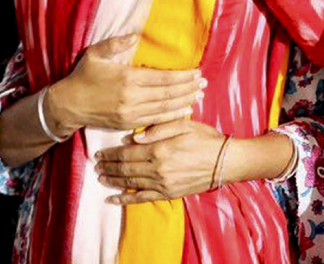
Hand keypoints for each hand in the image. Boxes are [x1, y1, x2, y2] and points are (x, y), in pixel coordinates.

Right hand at [48, 34, 205, 135]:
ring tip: (200, 95)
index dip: (183, 76)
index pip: (164, 78)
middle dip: (189, 88)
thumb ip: (116, 43)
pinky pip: (154, 119)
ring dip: (184, 102)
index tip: (197, 72)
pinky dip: (171, 116)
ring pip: (164, 108)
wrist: (67, 105)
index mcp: (128, 78)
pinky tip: (184, 111)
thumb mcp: (95, 54)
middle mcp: (132, 96)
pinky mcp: (127, 123)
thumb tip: (136, 35)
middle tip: (205, 83)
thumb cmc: (82, 77)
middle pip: (168, 93)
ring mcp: (130, 112)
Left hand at [95, 119, 224, 203]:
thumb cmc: (208, 139)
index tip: (99, 151)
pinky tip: (112, 198)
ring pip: (129, 183)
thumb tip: (134, 137)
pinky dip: (124, 199)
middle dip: (107, 166)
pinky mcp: (168, 193)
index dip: (110, 153)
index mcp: (160, 149)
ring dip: (112, 180)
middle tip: (96, 164)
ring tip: (100, 177)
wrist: (227, 161)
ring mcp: (162, 183)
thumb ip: (159, 128)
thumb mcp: (186, 125)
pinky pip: (141, 198)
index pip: (127, 152)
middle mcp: (158, 168)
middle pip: (124, 168)